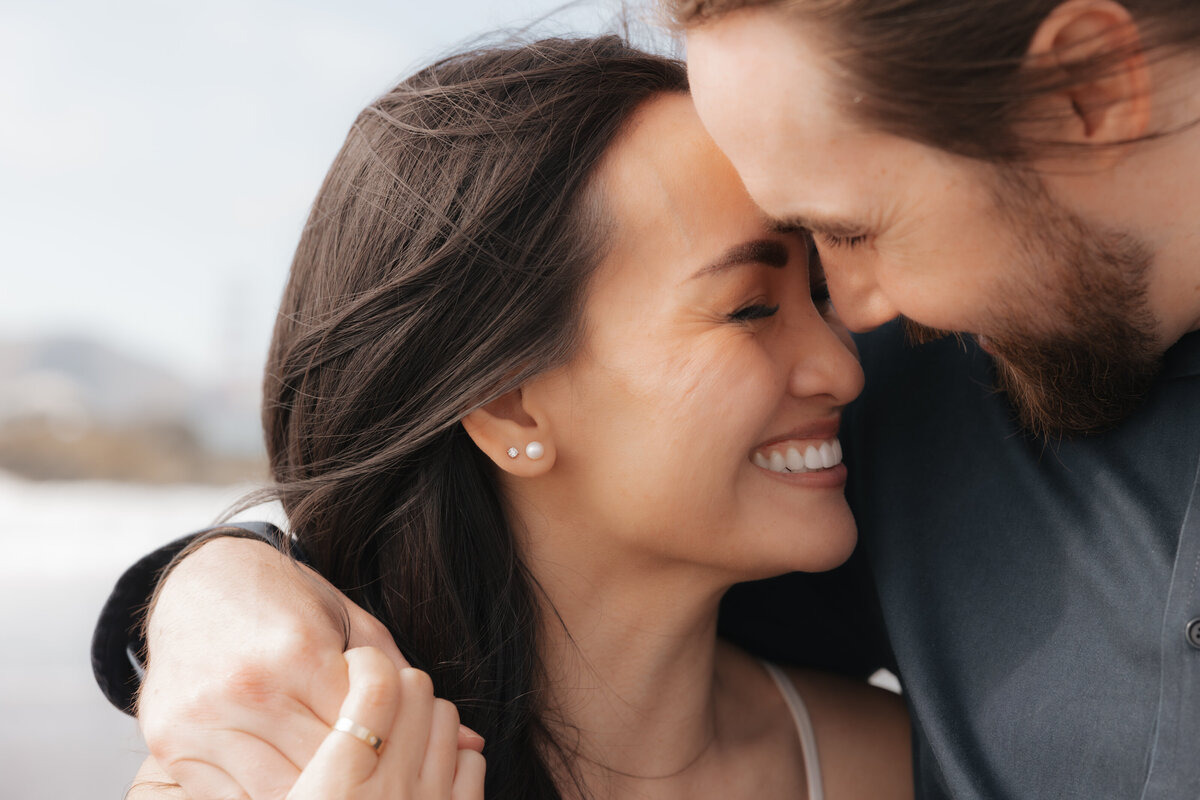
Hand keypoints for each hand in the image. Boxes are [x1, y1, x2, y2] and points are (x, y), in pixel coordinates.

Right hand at [137, 536, 483, 799]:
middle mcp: (251, 687)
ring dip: (311, 798)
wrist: (202, 584)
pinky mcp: (172, 741)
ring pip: (276, 792)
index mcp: (300, 651)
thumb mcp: (354, 627)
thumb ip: (406, 689)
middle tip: (380, 792)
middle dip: (353, 784)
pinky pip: (225, 799)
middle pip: (321, 768)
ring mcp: (205, 718)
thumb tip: (474, 744)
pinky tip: (293, 793)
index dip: (386, 753)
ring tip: (342, 795)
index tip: (402, 767)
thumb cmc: (292, 606)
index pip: (360, 728)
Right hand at [289, 648, 484, 799]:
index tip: (351, 667)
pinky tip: (424, 768)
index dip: (365, 662)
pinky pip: (472, 762)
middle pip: (415, 690)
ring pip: (446, 718)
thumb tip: (334, 714)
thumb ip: (298, 761)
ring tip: (396, 730)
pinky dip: (453, 754)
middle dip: (393, 680)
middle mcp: (389, 791)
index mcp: (336, 786)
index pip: (375, 687)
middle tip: (370, 697)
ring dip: (424, 713)